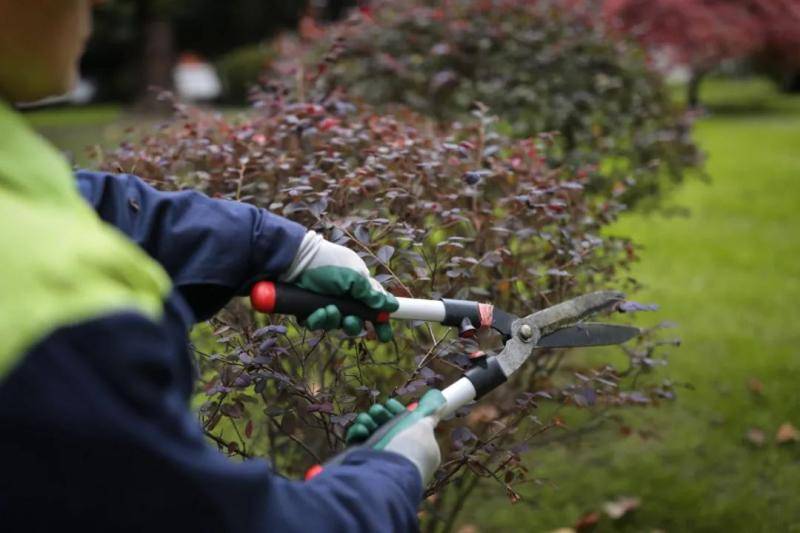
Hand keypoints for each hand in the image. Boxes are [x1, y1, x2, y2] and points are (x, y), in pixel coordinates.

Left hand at [280, 231, 397, 341]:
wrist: (296, 259)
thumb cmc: (329, 263)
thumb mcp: (355, 277)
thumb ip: (372, 294)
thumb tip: (392, 307)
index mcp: (359, 287)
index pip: (374, 308)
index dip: (380, 322)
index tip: (385, 336)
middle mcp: (343, 297)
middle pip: (354, 322)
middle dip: (353, 325)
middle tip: (349, 320)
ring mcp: (325, 304)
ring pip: (335, 325)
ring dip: (333, 320)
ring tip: (328, 310)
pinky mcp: (308, 309)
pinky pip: (316, 324)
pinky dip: (317, 320)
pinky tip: (316, 311)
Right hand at [345, 390, 444, 485]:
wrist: (390, 473)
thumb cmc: (411, 451)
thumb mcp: (424, 429)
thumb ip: (429, 417)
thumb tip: (439, 405)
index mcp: (411, 442)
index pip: (401, 421)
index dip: (395, 410)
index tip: (391, 405)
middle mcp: (394, 448)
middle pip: (383, 422)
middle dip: (380, 413)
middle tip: (379, 413)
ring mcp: (377, 453)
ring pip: (368, 427)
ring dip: (367, 420)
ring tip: (367, 422)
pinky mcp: (360, 457)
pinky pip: (356, 438)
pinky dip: (357, 431)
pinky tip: (362, 430)